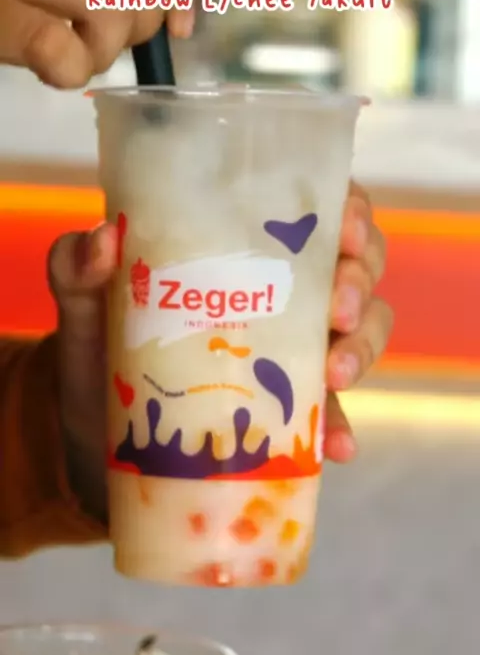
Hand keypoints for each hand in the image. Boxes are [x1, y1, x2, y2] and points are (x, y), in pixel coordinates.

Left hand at [47, 181, 392, 518]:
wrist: (91, 427)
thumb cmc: (97, 343)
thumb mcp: (83, 302)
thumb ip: (78, 266)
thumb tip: (104, 240)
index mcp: (243, 246)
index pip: (315, 209)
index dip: (349, 210)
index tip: (345, 230)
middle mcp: (283, 291)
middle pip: (356, 266)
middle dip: (361, 281)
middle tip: (338, 308)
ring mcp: (292, 350)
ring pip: (361, 332)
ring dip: (362, 348)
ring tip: (334, 375)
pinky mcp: (289, 407)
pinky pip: (331, 413)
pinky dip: (341, 428)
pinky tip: (338, 446)